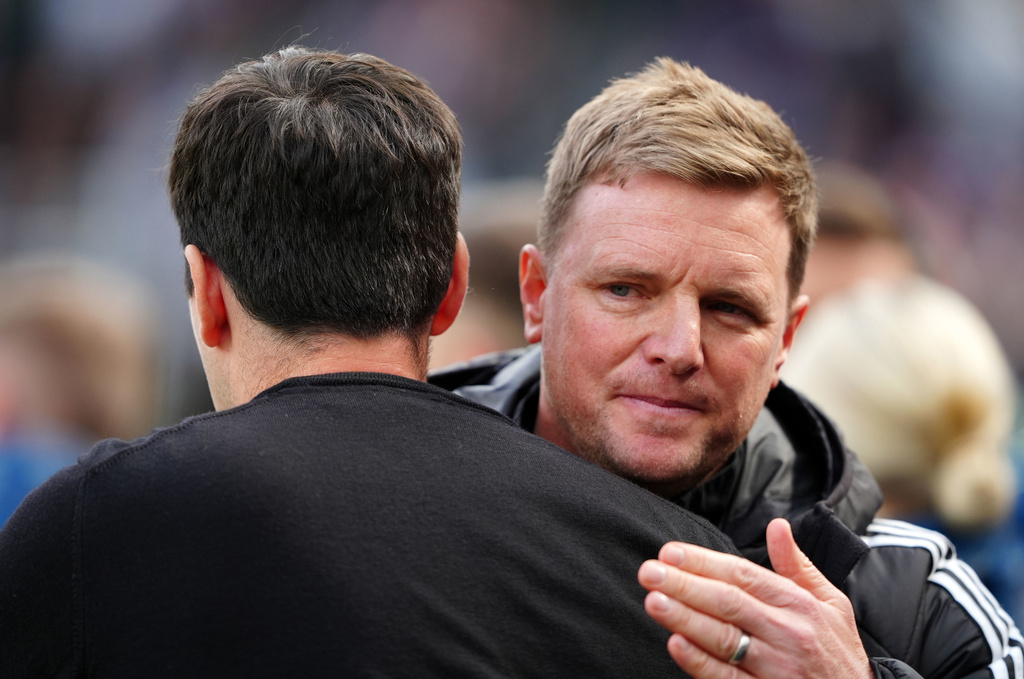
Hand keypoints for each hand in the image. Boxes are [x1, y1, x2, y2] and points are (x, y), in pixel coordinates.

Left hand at [637, 518, 871, 678]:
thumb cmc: (839, 651)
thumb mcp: (831, 603)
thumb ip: (798, 566)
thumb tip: (778, 525)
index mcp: (799, 604)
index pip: (743, 575)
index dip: (704, 562)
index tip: (670, 551)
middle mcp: (788, 634)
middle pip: (728, 603)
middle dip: (685, 585)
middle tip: (649, 571)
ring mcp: (777, 669)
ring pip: (724, 639)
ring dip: (685, 619)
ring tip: (653, 601)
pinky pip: (728, 678)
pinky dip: (700, 662)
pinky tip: (676, 644)